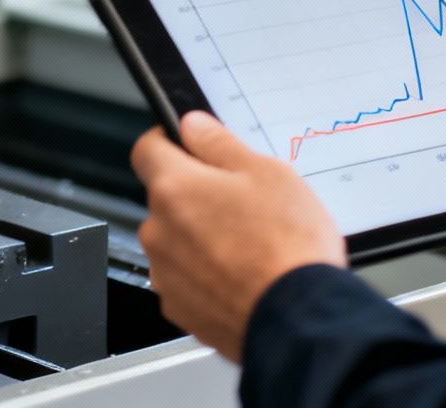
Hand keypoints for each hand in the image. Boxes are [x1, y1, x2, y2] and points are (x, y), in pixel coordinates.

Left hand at [130, 112, 345, 363]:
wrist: (299, 320)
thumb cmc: (287, 248)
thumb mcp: (267, 173)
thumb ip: (219, 144)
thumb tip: (193, 126)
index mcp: (174, 189)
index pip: (147, 149)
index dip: (169, 140)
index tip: (188, 144)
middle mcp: (158, 231)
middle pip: (166, 198)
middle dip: (195, 196)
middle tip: (241, 204)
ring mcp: (165, 273)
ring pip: (176, 240)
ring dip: (200, 237)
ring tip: (248, 246)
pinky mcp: (179, 308)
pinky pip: (185, 278)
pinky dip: (206, 274)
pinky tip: (242, 275)